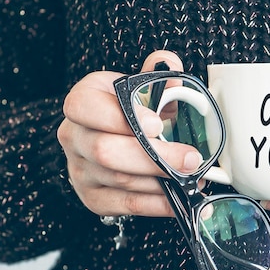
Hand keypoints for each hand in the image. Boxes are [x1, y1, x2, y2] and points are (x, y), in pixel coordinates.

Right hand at [57, 51, 201, 216]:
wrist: (115, 138)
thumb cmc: (133, 111)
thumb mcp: (142, 86)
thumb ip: (157, 74)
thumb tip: (169, 65)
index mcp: (83, 101)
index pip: (86, 107)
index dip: (121, 118)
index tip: (157, 125)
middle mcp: (74, 136)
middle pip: (106, 151)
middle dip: (155, 157)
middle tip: (191, 158)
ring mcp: (80, 169)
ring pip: (120, 180)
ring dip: (163, 180)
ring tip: (195, 175)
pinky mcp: (93, 197)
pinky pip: (127, 204)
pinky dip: (158, 203)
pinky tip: (181, 197)